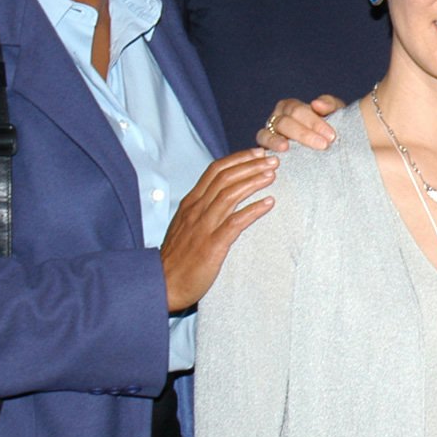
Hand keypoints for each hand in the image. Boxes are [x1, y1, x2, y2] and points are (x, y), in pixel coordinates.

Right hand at [160, 149, 276, 311]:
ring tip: (273, 175)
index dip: (238, 159)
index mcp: (191, 203)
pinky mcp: (212, 245)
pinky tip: (269, 203)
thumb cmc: (178, 256)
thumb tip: (225, 193)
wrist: (163, 283)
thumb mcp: (186, 224)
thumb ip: (203, 207)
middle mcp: (196, 210)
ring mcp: (203, 227)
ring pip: (230, 195)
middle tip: (273, 159)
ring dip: (253, 182)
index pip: (215, 170)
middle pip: (225, 178)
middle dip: (251, 165)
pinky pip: (235, 223)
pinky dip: (253, 210)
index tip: (258, 152)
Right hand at [258, 94, 344, 151]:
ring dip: (275, 141)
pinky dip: (265, 153)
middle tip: (323, 145)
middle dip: (303, 134)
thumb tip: (316, 104)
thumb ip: (329, 105)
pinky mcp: (266, 153)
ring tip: (286, 148)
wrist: (330, 150)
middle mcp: (276, 120)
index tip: (331, 136)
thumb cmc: (330, 128)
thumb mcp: (335, 113)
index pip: (296, 110)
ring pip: (266, 135)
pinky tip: (276, 159)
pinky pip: (261, 151)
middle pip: (283, 122)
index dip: (313, 122)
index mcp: (290, 108)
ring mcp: (268, 136)